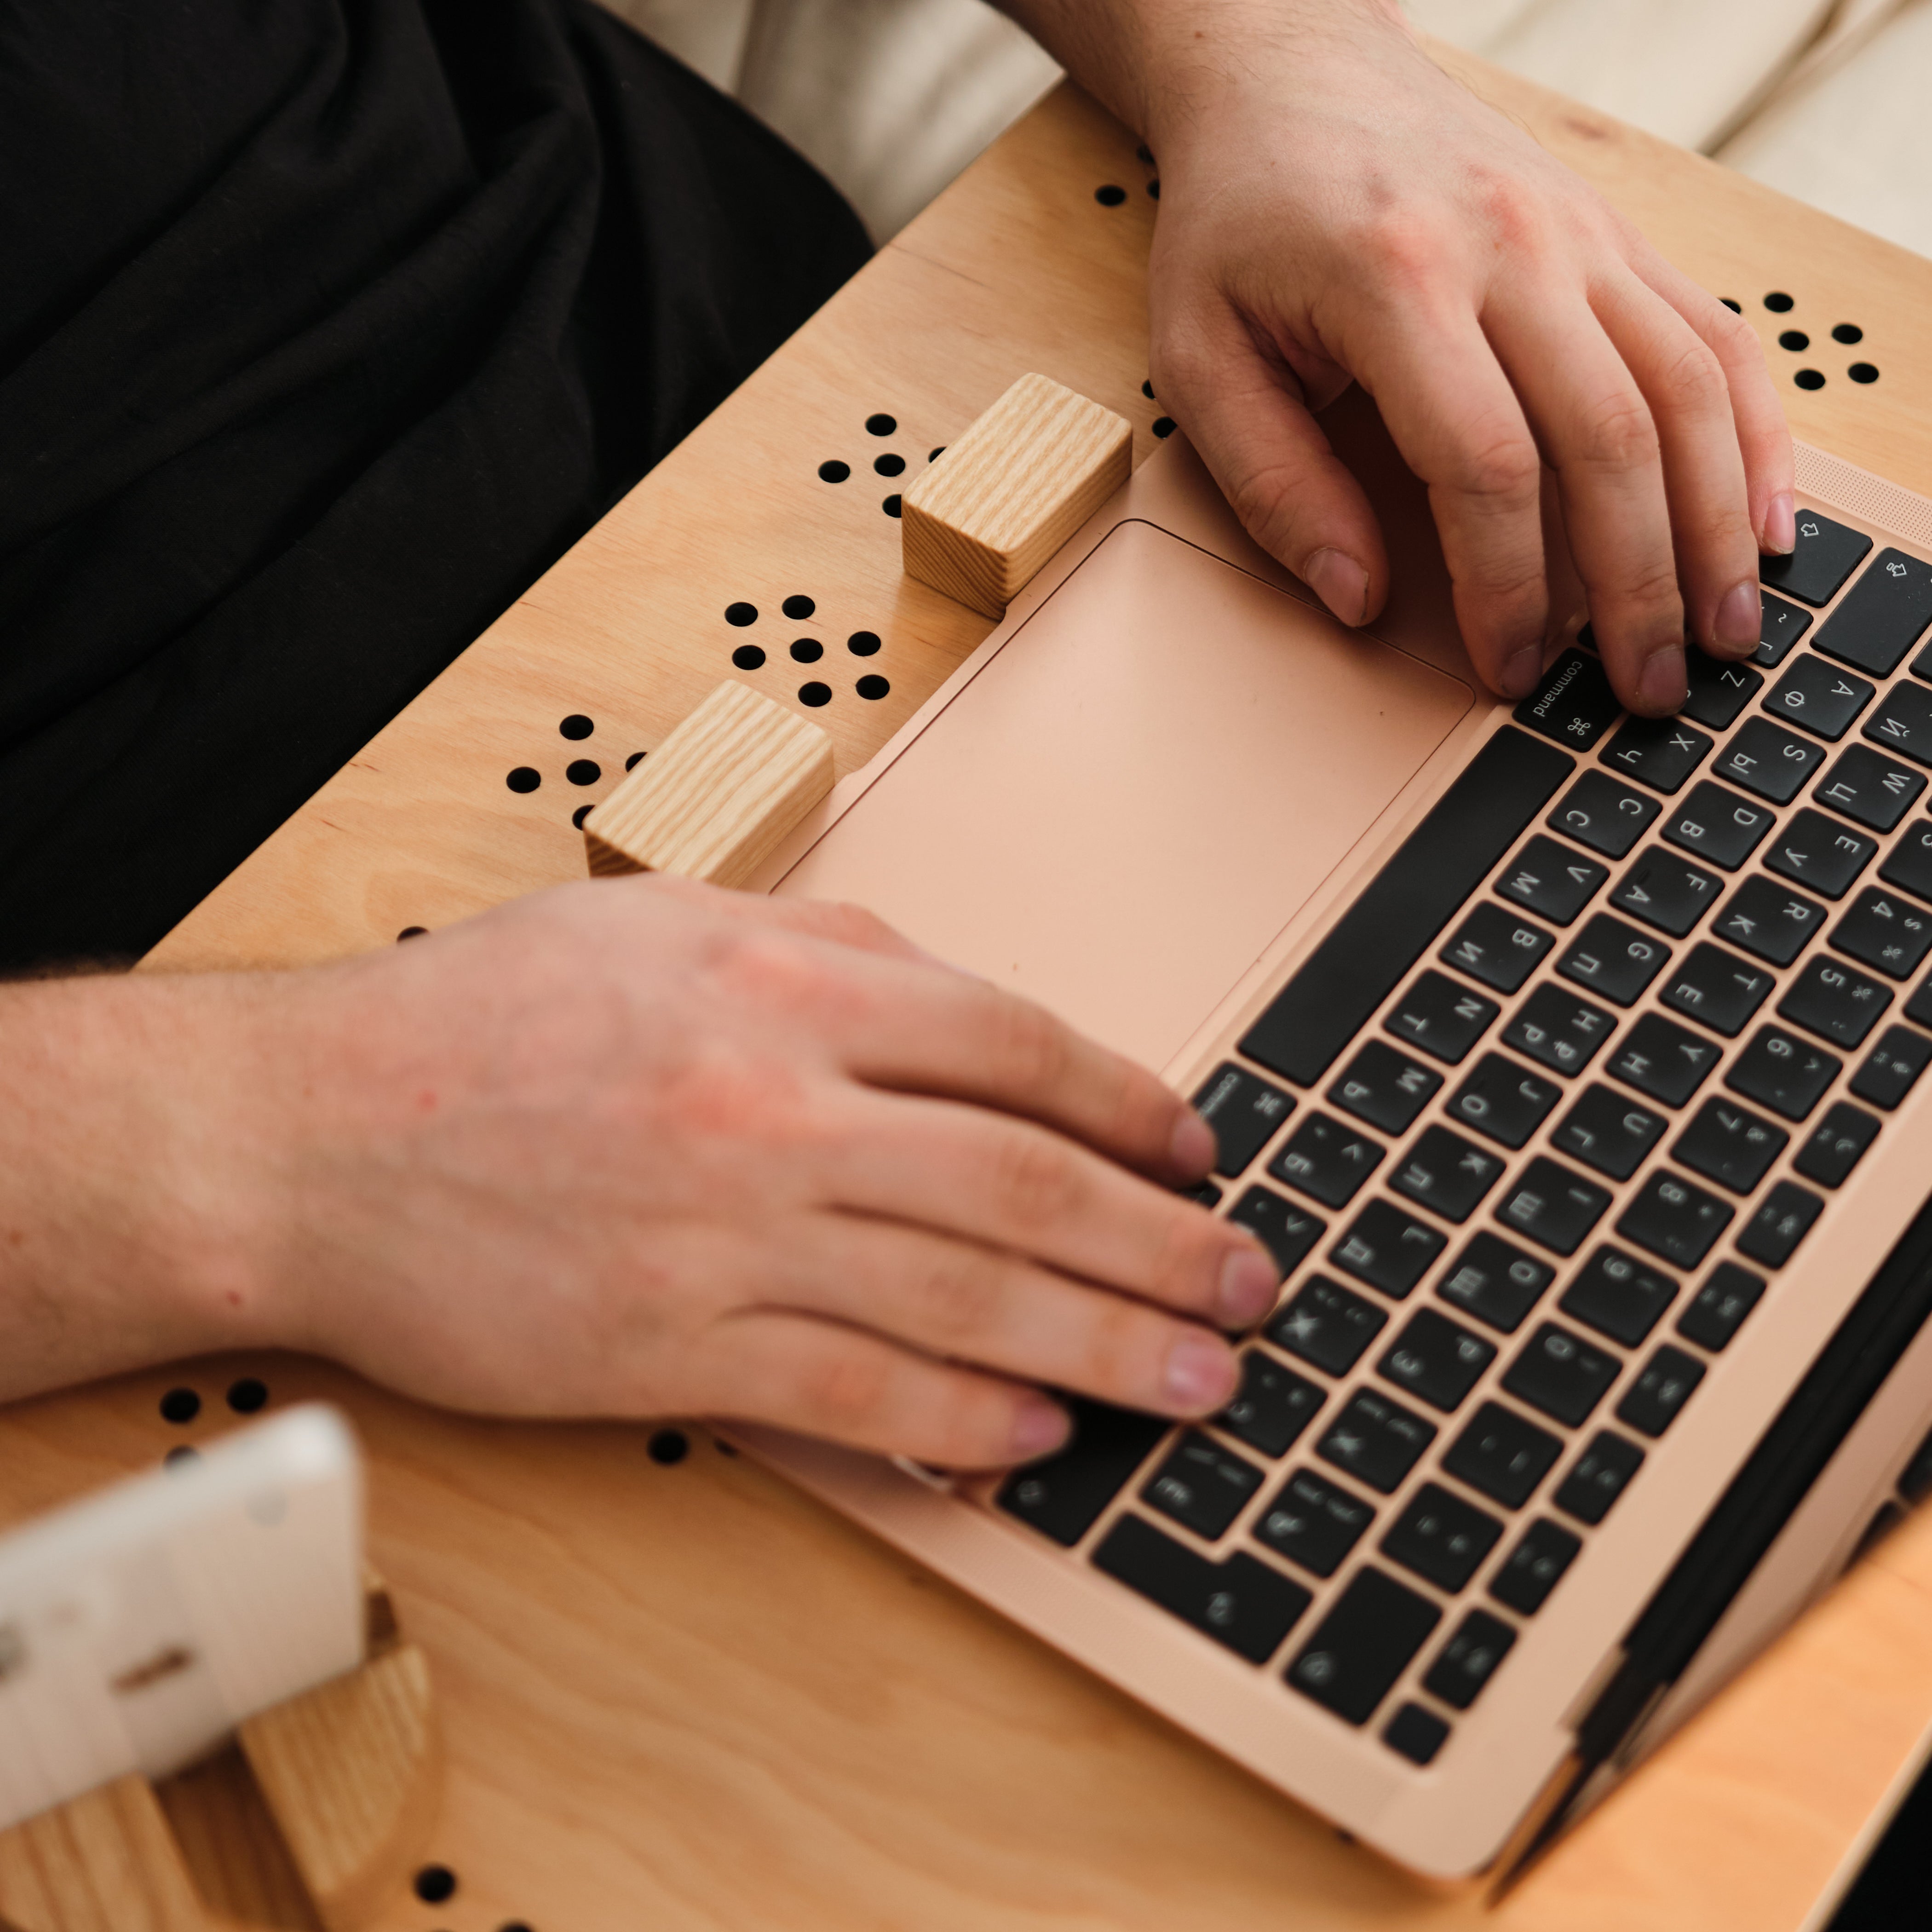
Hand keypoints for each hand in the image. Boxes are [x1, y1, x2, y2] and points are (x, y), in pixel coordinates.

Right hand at [211, 878, 1276, 1466]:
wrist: (312, 1130)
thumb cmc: (485, 1018)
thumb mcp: (667, 922)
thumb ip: (829, 949)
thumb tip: (972, 1004)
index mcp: (782, 982)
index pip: (1014, 1045)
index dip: (1129, 1103)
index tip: (1194, 1152)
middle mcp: (773, 1103)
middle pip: (1024, 1182)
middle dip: (1158, 1244)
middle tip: (1248, 1287)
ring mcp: (725, 1233)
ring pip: (961, 1298)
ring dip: (1099, 1346)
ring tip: (1195, 1377)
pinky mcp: (664, 1344)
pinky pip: (847, 1392)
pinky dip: (955, 1423)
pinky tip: (1032, 1438)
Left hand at [1002, 0, 1793, 715]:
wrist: (1292, 72)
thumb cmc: (1239, 222)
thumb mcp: (1199, 354)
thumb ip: (1273, 482)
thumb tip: (1358, 599)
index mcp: (1397, 282)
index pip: (1485, 466)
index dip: (1508, 588)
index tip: (1509, 671)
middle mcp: (1511, 248)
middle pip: (1610, 439)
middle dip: (1635, 586)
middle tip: (1642, 692)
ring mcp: (1580, 233)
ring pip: (1687, 391)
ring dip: (1713, 526)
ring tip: (1723, 632)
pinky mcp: (1616, 234)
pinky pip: (1711, 338)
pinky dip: (1750, 436)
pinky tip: (1759, 522)